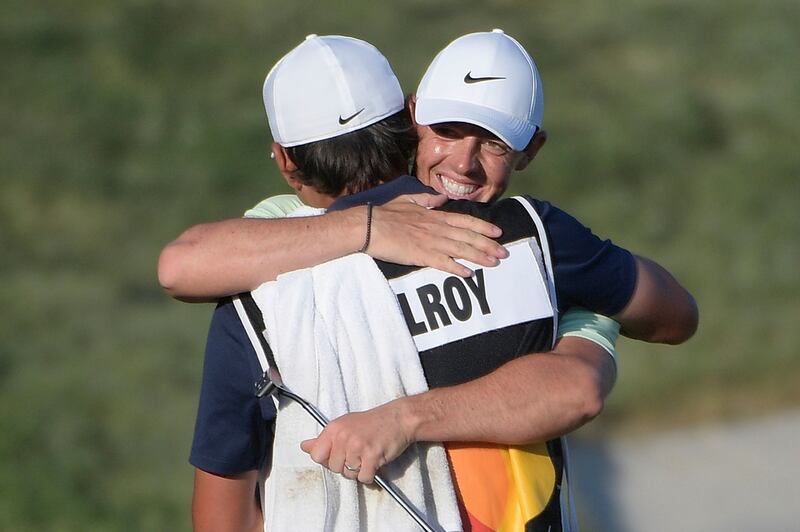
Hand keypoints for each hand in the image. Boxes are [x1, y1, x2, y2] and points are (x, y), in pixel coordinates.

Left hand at [300, 401, 413, 483]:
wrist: (398, 418)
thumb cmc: (372, 423)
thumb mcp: (344, 425)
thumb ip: (324, 439)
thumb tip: (304, 447)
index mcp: (334, 428)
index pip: (317, 456)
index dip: (328, 460)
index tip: (340, 455)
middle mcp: (343, 436)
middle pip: (334, 468)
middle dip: (346, 466)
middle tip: (359, 454)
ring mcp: (358, 446)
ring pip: (349, 474)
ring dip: (359, 471)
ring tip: (368, 456)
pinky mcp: (372, 455)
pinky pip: (364, 478)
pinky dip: (370, 476)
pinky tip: (375, 462)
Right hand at [367, 193, 507, 276]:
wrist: (369, 225)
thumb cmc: (387, 213)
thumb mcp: (410, 200)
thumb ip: (428, 200)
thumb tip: (442, 198)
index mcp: (435, 215)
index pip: (465, 221)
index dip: (483, 227)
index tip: (498, 233)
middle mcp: (437, 228)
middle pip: (468, 237)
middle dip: (488, 245)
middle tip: (504, 253)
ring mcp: (430, 241)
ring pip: (461, 250)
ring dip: (479, 257)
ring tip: (494, 263)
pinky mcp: (420, 255)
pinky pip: (443, 263)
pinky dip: (457, 268)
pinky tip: (468, 274)